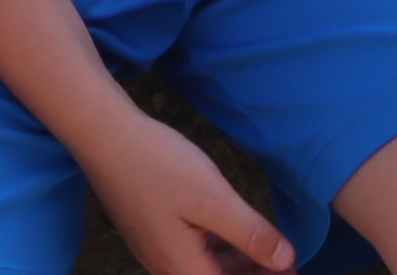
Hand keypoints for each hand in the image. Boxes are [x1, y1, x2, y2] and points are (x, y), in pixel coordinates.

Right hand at [64, 108, 291, 274]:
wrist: (104, 136)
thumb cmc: (158, 165)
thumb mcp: (214, 199)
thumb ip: (251, 235)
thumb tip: (285, 261)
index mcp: (184, 271)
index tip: (293, 271)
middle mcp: (166, 270)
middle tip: (287, 263)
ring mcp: (155, 253)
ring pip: (205, 272)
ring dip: (238, 266)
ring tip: (266, 251)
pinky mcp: (150, 234)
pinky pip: (191, 256)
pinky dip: (218, 252)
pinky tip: (230, 233)